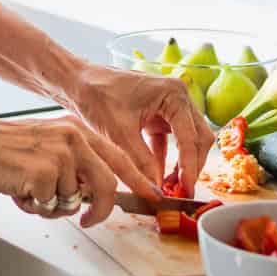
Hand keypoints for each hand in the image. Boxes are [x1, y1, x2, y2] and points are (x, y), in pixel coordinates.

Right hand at [0, 114, 156, 228]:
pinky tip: (20, 189)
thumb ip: (74, 164)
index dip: (138, 180)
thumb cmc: (3, 149)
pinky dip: (35, 206)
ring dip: (52, 205)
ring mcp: (61, 154)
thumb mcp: (49, 146)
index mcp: (77, 129)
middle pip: (106, 184)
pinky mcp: (45, 172)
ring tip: (29, 189)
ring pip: (73, 201)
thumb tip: (89, 192)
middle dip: (100, 210)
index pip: (119, 157)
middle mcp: (73, 137)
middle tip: (90, 221)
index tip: (152, 196)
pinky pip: (51, 206)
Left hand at [64, 63, 213, 197]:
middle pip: (198, 138)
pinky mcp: (159, 116)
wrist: (78, 82)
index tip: (186, 191)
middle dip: (191, 167)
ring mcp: (170, 106)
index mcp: (173, 94)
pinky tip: (157, 179)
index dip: (189, 168)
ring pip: (188, 141)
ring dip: (181, 165)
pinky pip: (170, 141)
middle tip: (180, 193)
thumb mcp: (120, 133)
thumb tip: (156, 190)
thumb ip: (141, 162)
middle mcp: (178, 97)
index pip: (190, 138)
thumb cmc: (97, 97)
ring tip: (170, 189)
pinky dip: (166, 159)